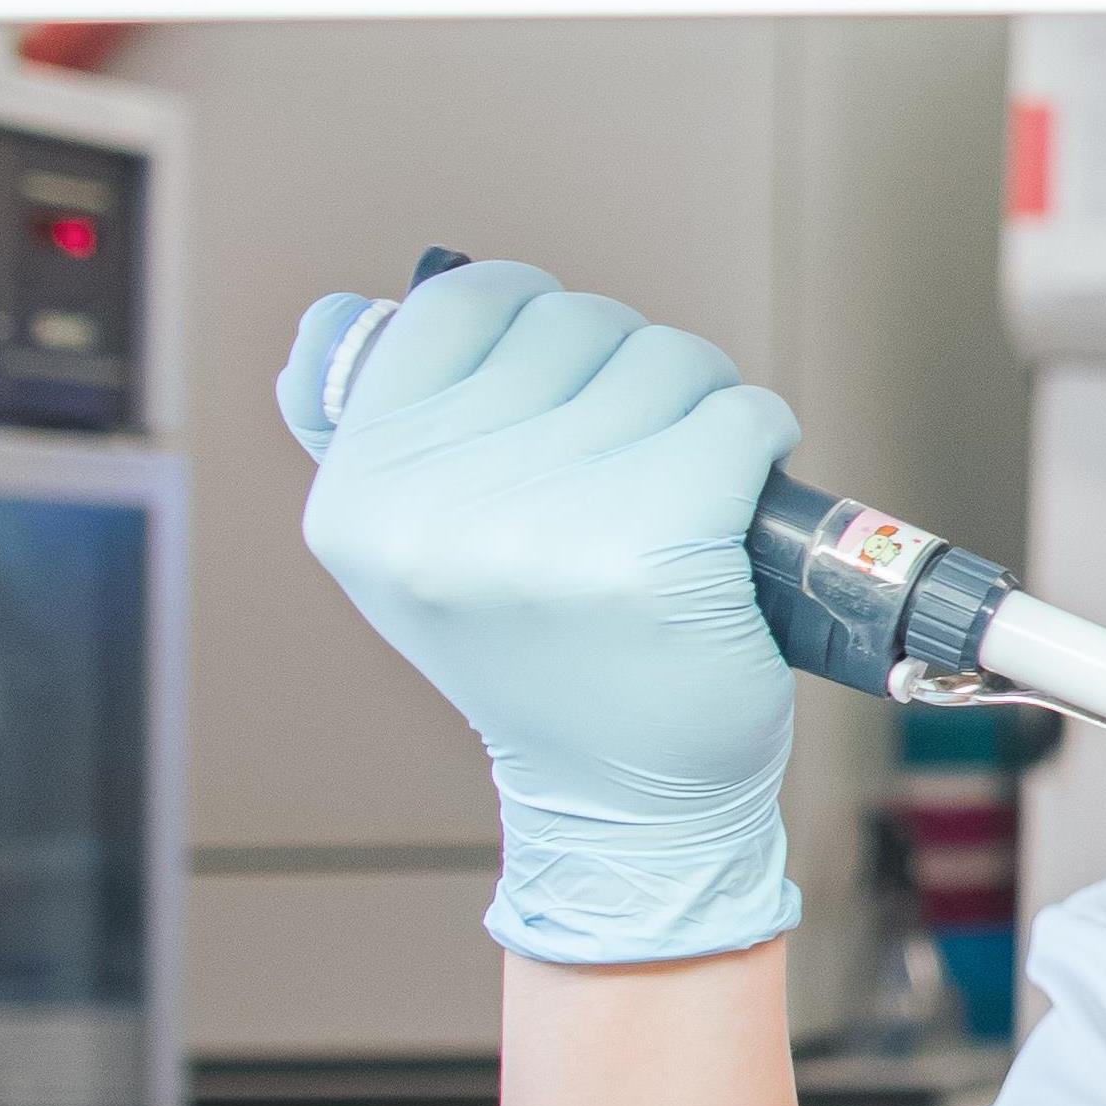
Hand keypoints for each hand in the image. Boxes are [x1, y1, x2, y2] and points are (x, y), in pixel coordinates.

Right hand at [276, 261, 807, 965]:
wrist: (620, 800)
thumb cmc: (539, 656)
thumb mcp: (408, 551)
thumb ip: (377, 432)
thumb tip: (348, 310)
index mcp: (362, 491)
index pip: (456, 306)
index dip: (534, 317)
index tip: (568, 371)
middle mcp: (436, 506)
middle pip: (577, 325)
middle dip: (630, 368)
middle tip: (640, 449)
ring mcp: (545, 527)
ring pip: (666, 361)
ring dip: (700, 404)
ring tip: (687, 480)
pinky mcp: (655, 549)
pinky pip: (736, 418)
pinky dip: (757, 438)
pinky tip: (739, 492)